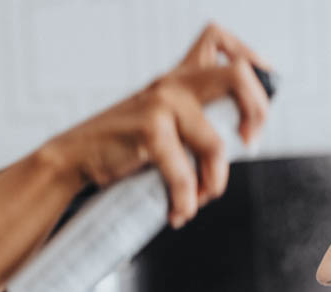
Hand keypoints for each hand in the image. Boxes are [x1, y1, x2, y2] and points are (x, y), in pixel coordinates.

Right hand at [43, 23, 270, 227]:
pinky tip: (178, 210)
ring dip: (214, 182)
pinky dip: (185, 199)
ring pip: (216, 144)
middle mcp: (172, 84)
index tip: (255, 101)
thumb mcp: (159, 122)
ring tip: (199, 200)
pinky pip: (185, 172)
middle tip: (248, 144)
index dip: (252, 62)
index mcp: (177, 78)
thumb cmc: (119, 148)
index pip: (218, 41)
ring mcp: (161, 105)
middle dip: (257, 112)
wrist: (73, 159)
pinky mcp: (149, 130)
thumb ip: (191, 120)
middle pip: (238, 75)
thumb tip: (237, 142)